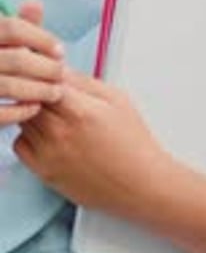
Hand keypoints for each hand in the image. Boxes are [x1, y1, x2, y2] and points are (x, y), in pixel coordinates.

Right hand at [0, 0, 64, 125]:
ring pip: (8, 86)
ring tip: (55, 92)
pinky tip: (34, 108)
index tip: (60, 51)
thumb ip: (17, 25)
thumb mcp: (0, 40)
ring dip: (39, 90)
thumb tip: (35, 2)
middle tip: (62, 74)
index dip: (41, 38)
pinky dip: (20, 111)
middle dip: (46, 68)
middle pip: (16, 58)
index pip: (12, 27)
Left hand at [14, 69, 168, 215]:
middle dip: (42, 92)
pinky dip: (29, 135)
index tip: (56, 76)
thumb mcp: (117, 100)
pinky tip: (48, 134)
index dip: (50, 75)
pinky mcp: (44, 172)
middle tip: (58, 94)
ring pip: (24, 119)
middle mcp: (60, 132)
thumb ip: (84, 82)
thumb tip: (61, 69)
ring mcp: (49, 154)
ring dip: (35, 112)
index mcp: (81, 111)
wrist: (138, 183)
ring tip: (57, 115)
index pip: (45, 81)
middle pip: (31, 99)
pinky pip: (20, 144)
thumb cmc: (133, 143)